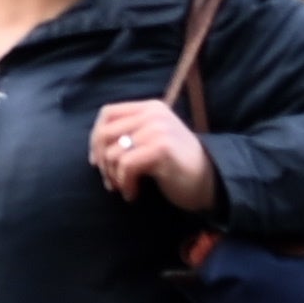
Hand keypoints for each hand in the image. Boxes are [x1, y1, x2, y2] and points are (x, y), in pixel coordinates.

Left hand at [89, 101, 221, 213]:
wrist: (209, 181)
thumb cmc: (174, 165)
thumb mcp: (151, 141)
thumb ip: (128, 135)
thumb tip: (94, 149)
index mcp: (150, 108)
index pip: (107, 113)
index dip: (95, 138)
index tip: (97, 161)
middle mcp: (154, 114)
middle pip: (105, 134)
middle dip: (102, 162)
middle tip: (110, 181)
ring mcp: (159, 129)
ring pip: (113, 153)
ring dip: (113, 176)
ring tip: (123, 188)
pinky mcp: (162, 148)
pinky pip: (126, 166)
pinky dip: (125, 184)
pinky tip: (133, 194)